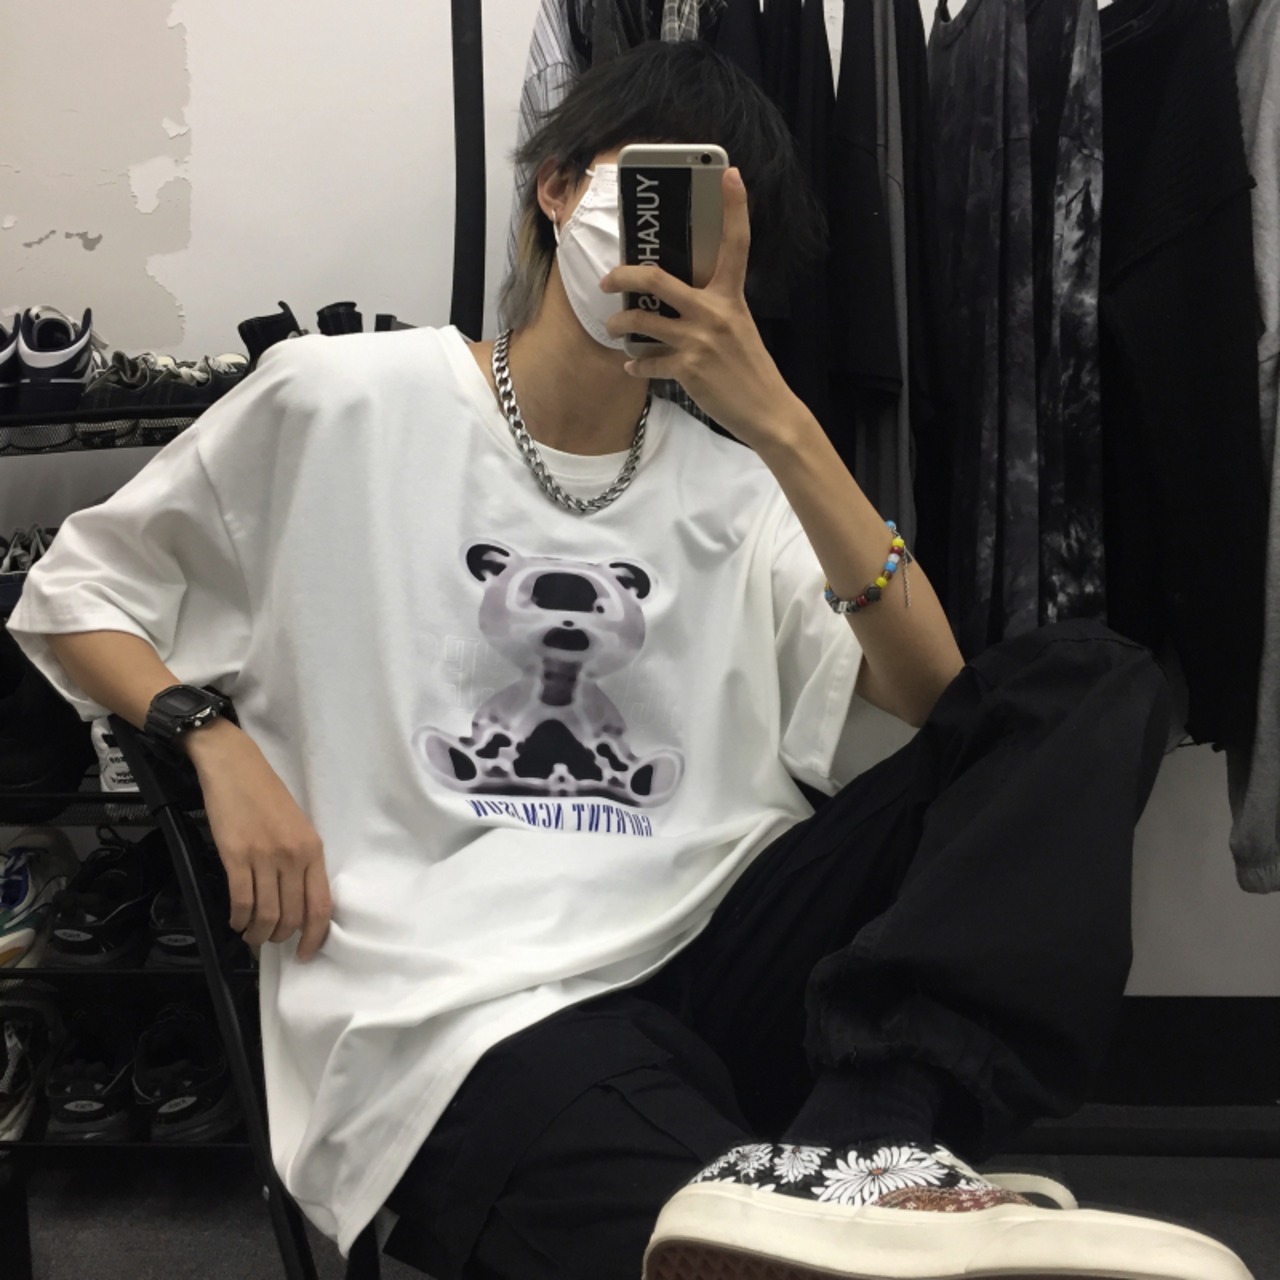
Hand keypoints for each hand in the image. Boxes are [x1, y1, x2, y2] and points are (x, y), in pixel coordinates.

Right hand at [184, 720, 332, 962]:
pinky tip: (235, 920)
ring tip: (251, 935)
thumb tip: (298, 900)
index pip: (320, 905)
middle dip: (281, 937)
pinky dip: (238, 918)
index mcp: (313, 849)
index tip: (305, 952)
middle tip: (270, 942)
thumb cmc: (267, 795)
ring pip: (266, 914)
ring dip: (257, 934)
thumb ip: (302, 861)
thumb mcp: (298, 826)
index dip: (314, 936)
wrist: (235, 767)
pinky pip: (241, 901)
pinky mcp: (236, 856)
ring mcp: (264, 857)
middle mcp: (293, 856)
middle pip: (292, 915)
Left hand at [600, 167, 800, 449]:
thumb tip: (678, 301)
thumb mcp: (739, 327)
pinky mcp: (688, 368)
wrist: (767, 411)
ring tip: (614, 328)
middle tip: (608, 279)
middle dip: (623, 276)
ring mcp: (699, 340)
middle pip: (657, 279)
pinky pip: (648, 361)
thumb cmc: (751, 370)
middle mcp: (714, 311)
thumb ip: (713, 308)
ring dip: (620, 325)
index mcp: (731, 296)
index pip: (737, 244)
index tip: (730, 173)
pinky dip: (637, 365)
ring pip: (642, 321)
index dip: (735, 206)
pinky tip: (633, 366)